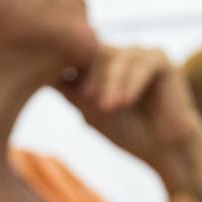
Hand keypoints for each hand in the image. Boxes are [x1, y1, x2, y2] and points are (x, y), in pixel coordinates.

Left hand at [58, 45, 201, 184]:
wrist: (164, 148)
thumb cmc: (127, 131)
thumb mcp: (90, 111)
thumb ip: (69, 91)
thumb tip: (36, 75)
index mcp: (99, 63)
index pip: (76, 55)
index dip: (68, 70)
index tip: (64, 92)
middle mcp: (118, 53)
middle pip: (94, 53)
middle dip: (90, 76)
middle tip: (87, 100)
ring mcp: (139, 53)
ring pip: (116, 57)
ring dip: (110, 83)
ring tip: (106, 107)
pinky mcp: (161, 59)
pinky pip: (142, 64)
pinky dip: (132, 82)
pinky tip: (126, 102)